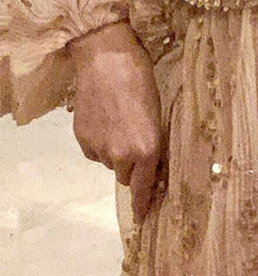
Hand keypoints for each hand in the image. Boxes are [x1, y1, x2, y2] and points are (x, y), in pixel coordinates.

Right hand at [68, 21, 165, 225]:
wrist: (105, 58)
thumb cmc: (141, 78)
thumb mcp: (157, 110)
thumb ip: (153, 140)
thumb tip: (152, 161)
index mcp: (148, 148)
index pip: (145, 187)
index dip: (145, 204)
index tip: (144, 217)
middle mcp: (122, 155)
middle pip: (127, 176)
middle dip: (133, 166)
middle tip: (136, 142)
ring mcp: (99, 149)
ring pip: (109, 163)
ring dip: (115, 152)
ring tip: (119, 122)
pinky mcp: (82, 140)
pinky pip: (93, 152)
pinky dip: (99, 142)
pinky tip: (103, 119)